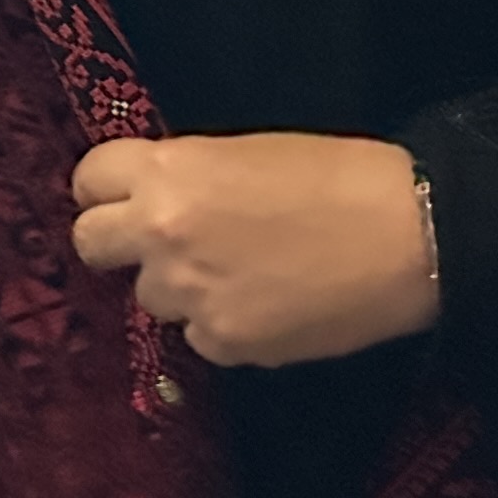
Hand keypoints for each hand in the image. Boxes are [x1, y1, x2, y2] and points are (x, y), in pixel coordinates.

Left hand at [68, 132, 437, 367]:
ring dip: (179, 287)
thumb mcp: (242, 153)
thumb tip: (155, 200)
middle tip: (160, 243)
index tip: (127, 197)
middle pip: (91, 244)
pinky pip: (199, 337)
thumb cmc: (336, 177)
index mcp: (167, 172)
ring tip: (237, 273)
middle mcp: (161, 233)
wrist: (408, 236)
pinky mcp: (226, 344)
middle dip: (119, 243)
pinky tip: (268, 305)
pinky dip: (223, 325)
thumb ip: (185, 178)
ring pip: (149, 298)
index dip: (108, 189)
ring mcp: (190, 294)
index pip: (88, 181)